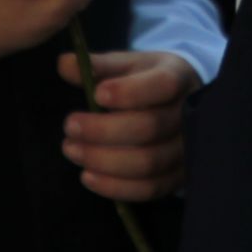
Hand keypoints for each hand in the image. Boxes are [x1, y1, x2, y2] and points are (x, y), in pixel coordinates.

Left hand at [58, 50, 202, 200]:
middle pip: (149, 128)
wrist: (178, 101)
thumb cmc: (146, 80)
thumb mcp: (126, 64)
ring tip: (72, 149)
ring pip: (147, 163)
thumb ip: (98, 65)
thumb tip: (64, 63)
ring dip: (103, 160)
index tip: (97, 94)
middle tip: (69, 126)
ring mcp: (185, 149)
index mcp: (177, 77)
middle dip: (103, 131)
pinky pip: (148, 188)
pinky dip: (115, 187)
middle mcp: (188, 114)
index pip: (162, 85)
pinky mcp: (177, 177)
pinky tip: (87, 176)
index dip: (129, 93)